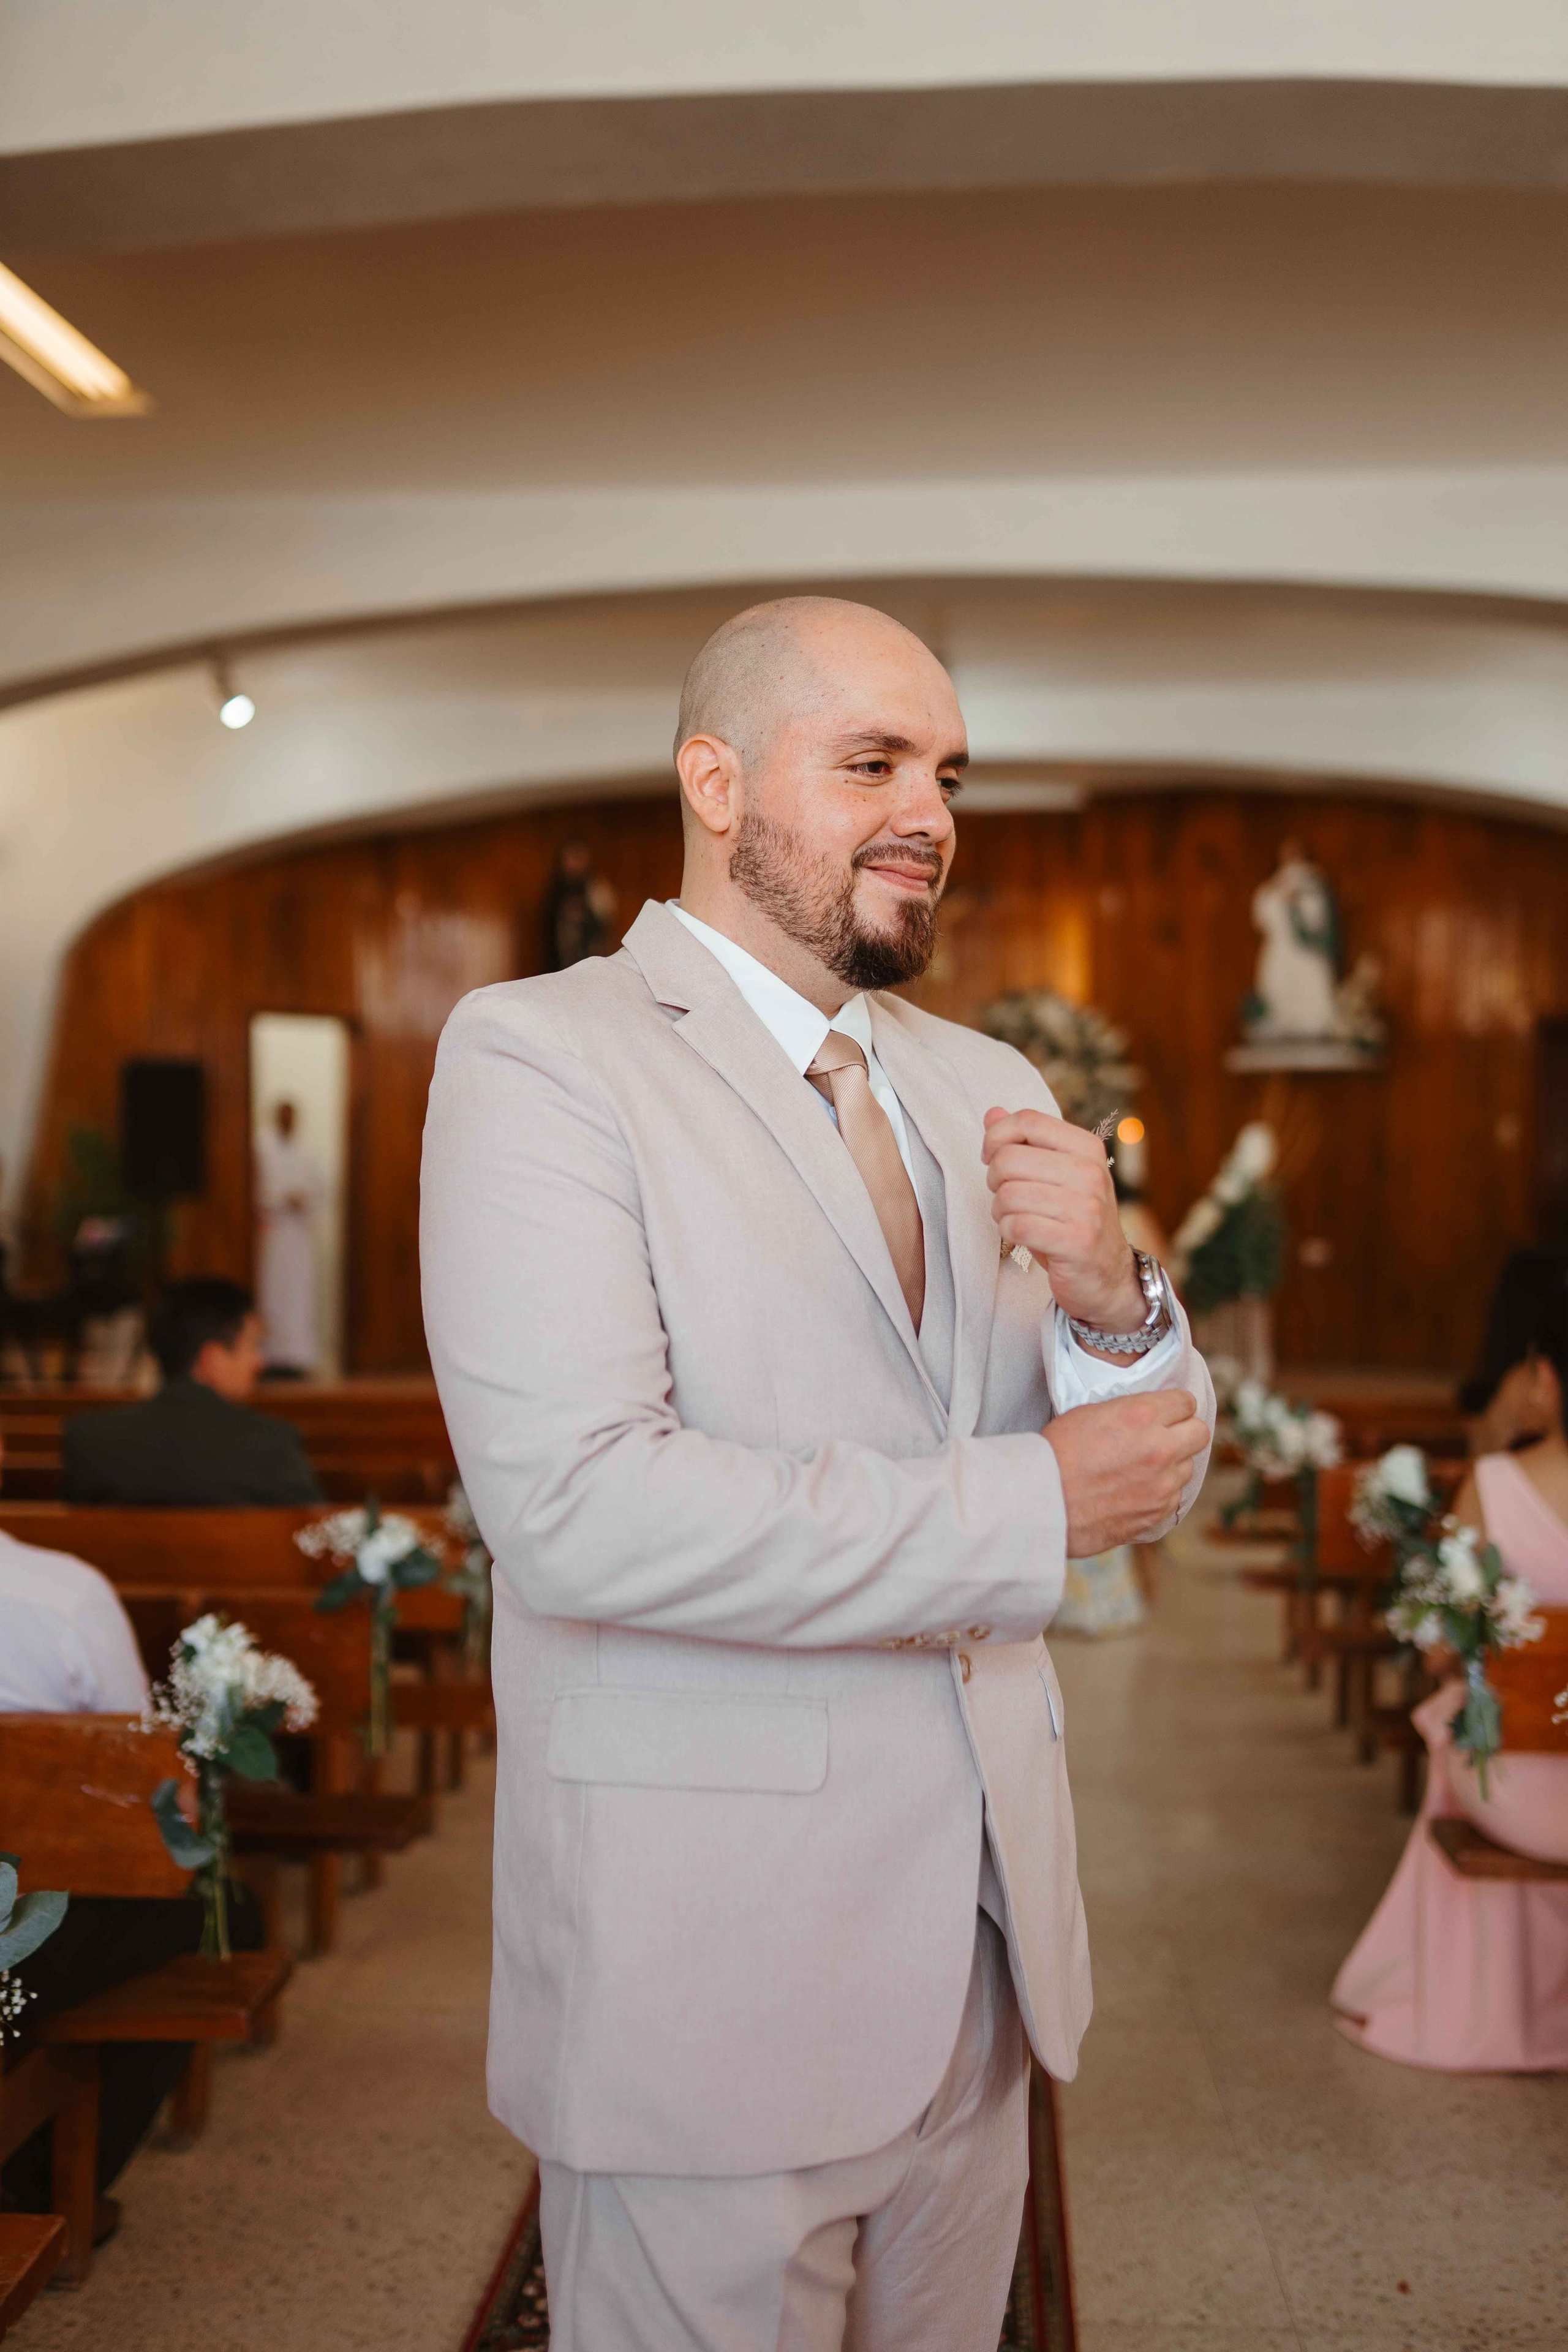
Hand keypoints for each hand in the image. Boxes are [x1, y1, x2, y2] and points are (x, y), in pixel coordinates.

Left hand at [982, 1105, 1142, 1329]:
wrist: (1108, 1275)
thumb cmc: (1074, 1220)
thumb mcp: (1056, 1175)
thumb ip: (1025, 1143)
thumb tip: (991, 1113)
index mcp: (1086, 1148)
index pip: (1028, 1120)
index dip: (996, 1137)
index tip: (991, 1157)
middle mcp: (1090, 1173)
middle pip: (1009, 1159)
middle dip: (995, 1181)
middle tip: (1008, 1197)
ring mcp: (1087, 1208)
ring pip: (1008, 1195)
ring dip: (1001, 1211)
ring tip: (1017, 1218)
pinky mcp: (1076, 1241)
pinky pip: (1016, 1226)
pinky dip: (1008, 1232)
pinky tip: (1022, 1236)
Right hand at [1044, 1390, 1208, 1553]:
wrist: (1042, 1501)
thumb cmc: (1056, 1453)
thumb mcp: (1091, 1413)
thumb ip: (1129, 1413)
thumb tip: (1150, 1416)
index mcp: (1141, 1416)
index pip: (1186, 1401)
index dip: (1174, 1406)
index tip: (1165, 1412)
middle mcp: (1160, 1448)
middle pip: (1200, 1432)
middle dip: (1184, 1431)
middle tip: (1163, 1436)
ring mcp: (1163, 1484)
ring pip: (1188, 1467)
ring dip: (1172, 1464)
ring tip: (1142, 1468)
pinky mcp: (1157, 1512)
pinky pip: (1174, 1496)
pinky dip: (1160, 1492)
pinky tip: (1135, 1490)